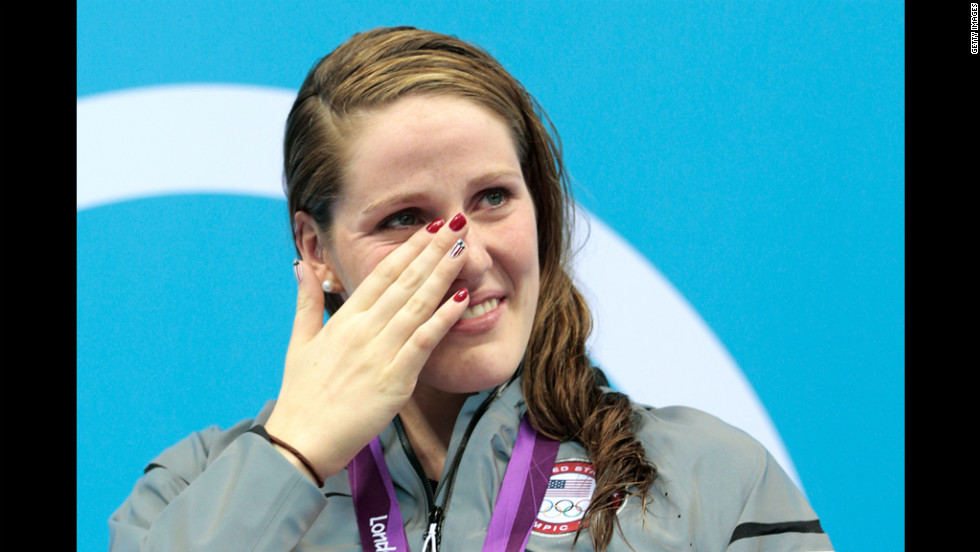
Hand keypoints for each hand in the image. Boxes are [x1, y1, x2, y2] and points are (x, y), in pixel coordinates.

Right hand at [264, 218, 470, 481]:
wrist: (301, 440)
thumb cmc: (302, 394)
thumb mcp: (300, 342)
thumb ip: (306, 301)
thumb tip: (300, 265)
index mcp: (344, 319)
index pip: (382, 274)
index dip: (408, 248)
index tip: (429, 227)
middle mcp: (363, 330)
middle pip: (404, 281)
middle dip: (432, 250)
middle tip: (456, 223)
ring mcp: (380, 353)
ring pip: (417, 304)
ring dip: (442, 274)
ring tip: (463, 248)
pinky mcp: (395, 379)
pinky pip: (424, 342)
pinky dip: (443, 318)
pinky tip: (462, 298)